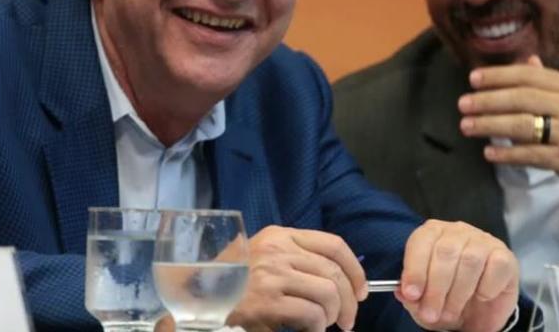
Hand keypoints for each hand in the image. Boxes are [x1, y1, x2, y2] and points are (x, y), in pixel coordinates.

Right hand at [225, 225, 366, 331]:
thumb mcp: (265, 256)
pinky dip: (317, 327)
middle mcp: (279, 251)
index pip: (333, 245)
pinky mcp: (266, 302)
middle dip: (349, 302)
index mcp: (281, 236)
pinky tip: (308, 331)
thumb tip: (338, 281)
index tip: (361, 291)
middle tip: (348, 321)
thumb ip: (296, 259)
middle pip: (334, 273)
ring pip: (328, 294)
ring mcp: (272, 275)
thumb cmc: (234, 279)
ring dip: (333, 316)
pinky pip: (311, 315)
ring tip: (325, 325)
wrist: (197, 295)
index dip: (355, 270)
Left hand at [396, 220, 517, 331]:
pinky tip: (480, 297)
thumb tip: (403, 292)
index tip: (412, 294)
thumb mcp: (423, 301)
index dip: (415, 269)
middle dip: (436, 288)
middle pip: (445, 252)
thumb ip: (411, 296)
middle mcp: (457, 231)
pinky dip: (485, 288)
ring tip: (452, 312)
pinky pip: (495, 267)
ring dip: (458, 293)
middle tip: (432, 313)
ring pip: (469, 260)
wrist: (479, 312)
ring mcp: (483, 240)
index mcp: (432, 233)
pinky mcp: (505, 255)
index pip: (421, 241)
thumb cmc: (447, 297)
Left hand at [459, 55, 558, 201]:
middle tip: (463, 103)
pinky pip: (531, 155)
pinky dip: (508, 154)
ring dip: (490, 125)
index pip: (530, 76)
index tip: (474, 78)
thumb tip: (529, 61)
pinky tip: (490, 153)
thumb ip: (555, 81)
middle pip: (521, 98)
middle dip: (488, 99)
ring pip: (522, 125)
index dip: (499, 76)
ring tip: (468, 126)